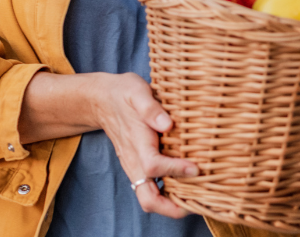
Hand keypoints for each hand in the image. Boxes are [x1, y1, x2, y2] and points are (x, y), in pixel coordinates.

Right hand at [89, 72, 197, 218]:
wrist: (102, 99)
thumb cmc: (123, 92)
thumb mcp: (137, 91)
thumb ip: (150, 108)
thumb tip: (168, 124)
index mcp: (136, 142)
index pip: (153, 166)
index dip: (175, 170)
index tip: (196, 168)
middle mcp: (133, 160)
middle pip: (148, 199)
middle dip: (172, 208)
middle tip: (197, 201)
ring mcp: (134, 166)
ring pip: (148, 198)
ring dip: (170, 204)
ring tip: (195, 198)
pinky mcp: (137, 166)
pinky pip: (149, 189)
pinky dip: (167, 194)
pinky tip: (184, 185)